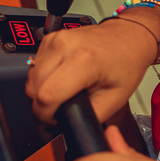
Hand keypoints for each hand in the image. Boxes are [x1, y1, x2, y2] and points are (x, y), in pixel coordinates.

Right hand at [26, 20, 154, 123]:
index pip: (46, 96)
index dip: (46, 115)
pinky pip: (34, 66)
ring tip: (63, 92)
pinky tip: (60, 78)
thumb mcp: (114, 100)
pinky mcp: (49, 38)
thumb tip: (66, 124)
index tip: (56, 119)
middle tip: (62, 108)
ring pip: (30, 77)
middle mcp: (65, 46)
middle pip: (33, 87)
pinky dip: (43, 77)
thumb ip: (87, 116)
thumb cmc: (125, 64)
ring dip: (41, 90)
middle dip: (43, 105)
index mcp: (83, 60)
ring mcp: (55, 39)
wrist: (128, 37)